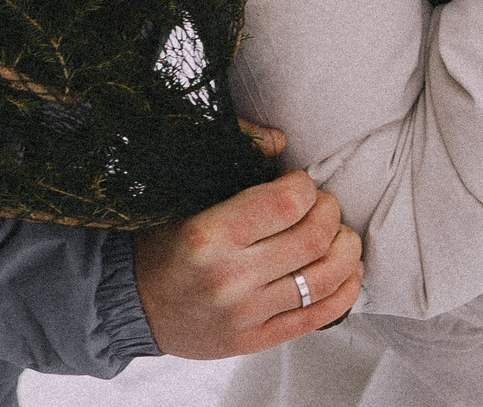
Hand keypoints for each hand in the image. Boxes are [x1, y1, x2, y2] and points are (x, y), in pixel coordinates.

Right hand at [132, 134, 363, 358]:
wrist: (133, 305)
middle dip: (330, 212)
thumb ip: (233, 161)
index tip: (298, 182)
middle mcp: (229, 277)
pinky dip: (345, 291)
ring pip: (324, 278)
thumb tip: (280, 140)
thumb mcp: (186, 195)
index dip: (305, 185)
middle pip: (314, 238)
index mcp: (209, 235)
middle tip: (322, 206)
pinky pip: (317, 317)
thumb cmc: (163, 244)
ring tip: (340, 235)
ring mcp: (245, 314)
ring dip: (346, 249)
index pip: (287, 202)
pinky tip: (349, 272)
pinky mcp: (255, 341)